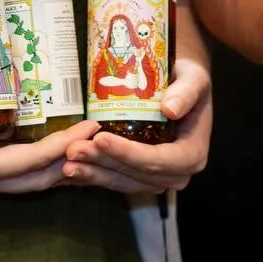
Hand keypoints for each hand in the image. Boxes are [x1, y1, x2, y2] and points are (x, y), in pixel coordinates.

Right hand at [0, 60, 100, 194]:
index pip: (30, 162)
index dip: (63, 146)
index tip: (90, 129)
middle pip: (36, 179)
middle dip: (71, 159)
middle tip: (99, 134)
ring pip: (25, 181)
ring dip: (56, 164)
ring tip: (84, 141)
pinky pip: (12, 174)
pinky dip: (37, 163)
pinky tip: (49, 143)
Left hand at [62, 55, 211, 193]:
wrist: (182, 85)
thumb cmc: (189, 79)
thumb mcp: (195, 78)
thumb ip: (187, 91)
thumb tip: (170, 109)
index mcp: (192, 154)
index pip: (158, 160)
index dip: (128, 153)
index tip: (101, 138)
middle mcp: (177, 173)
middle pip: (136, 174)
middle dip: (103, 163)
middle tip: (73, 149)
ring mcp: (158, 177)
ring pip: (123, 182)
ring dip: (94, 173)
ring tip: (67, 161)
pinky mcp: (141, 176)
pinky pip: (117, 180)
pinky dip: (94, 175)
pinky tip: (72, 168)